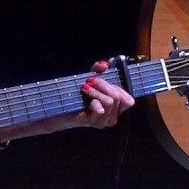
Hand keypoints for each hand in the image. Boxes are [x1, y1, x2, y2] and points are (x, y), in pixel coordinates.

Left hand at [0, 60, 135, 140]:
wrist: (59, 108)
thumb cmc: (76, 95)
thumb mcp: (90, 79)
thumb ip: (98, 70)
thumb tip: (103, 65)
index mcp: (115, 108)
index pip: (129, 99)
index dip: (120, 88)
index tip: (106, 79)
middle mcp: (112, 117)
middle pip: (119, 97)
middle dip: (104, 84)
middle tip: (90, 80)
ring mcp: (103, 122)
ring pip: (110, 102)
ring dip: (96, 91)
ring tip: (85, 88)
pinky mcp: (93, 123)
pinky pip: (100, 110)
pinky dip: (93, 100)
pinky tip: (85, 98)